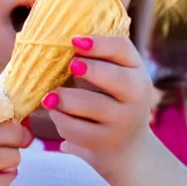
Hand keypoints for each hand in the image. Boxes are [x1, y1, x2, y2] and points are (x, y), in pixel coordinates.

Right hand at [0, 96, 32, 185]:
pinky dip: (9, 174)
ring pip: (6, 155)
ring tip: (7, 157)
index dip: (5, 107)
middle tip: (21, 139)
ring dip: (14, 156)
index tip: (11, 114)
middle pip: (1, 130)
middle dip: (18, 134)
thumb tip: (28, 132)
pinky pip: (5, 178)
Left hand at [42, 36, 153, 180]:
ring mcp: (123, 121)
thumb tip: (55, 41)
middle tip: (71, 65)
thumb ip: (92, 58)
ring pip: (94, 106)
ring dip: (66, 98)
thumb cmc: (110, 96)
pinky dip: (61, 120)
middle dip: (92, 70)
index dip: (99, 43)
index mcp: (136, 69)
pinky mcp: (106, 143)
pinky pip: (79, 130)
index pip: (123, 49)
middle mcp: (136, 95)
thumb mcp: (111, 74)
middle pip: (117, 78)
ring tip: (49, 95)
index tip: (74, 40)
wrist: (128, 146)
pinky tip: (54, 112)